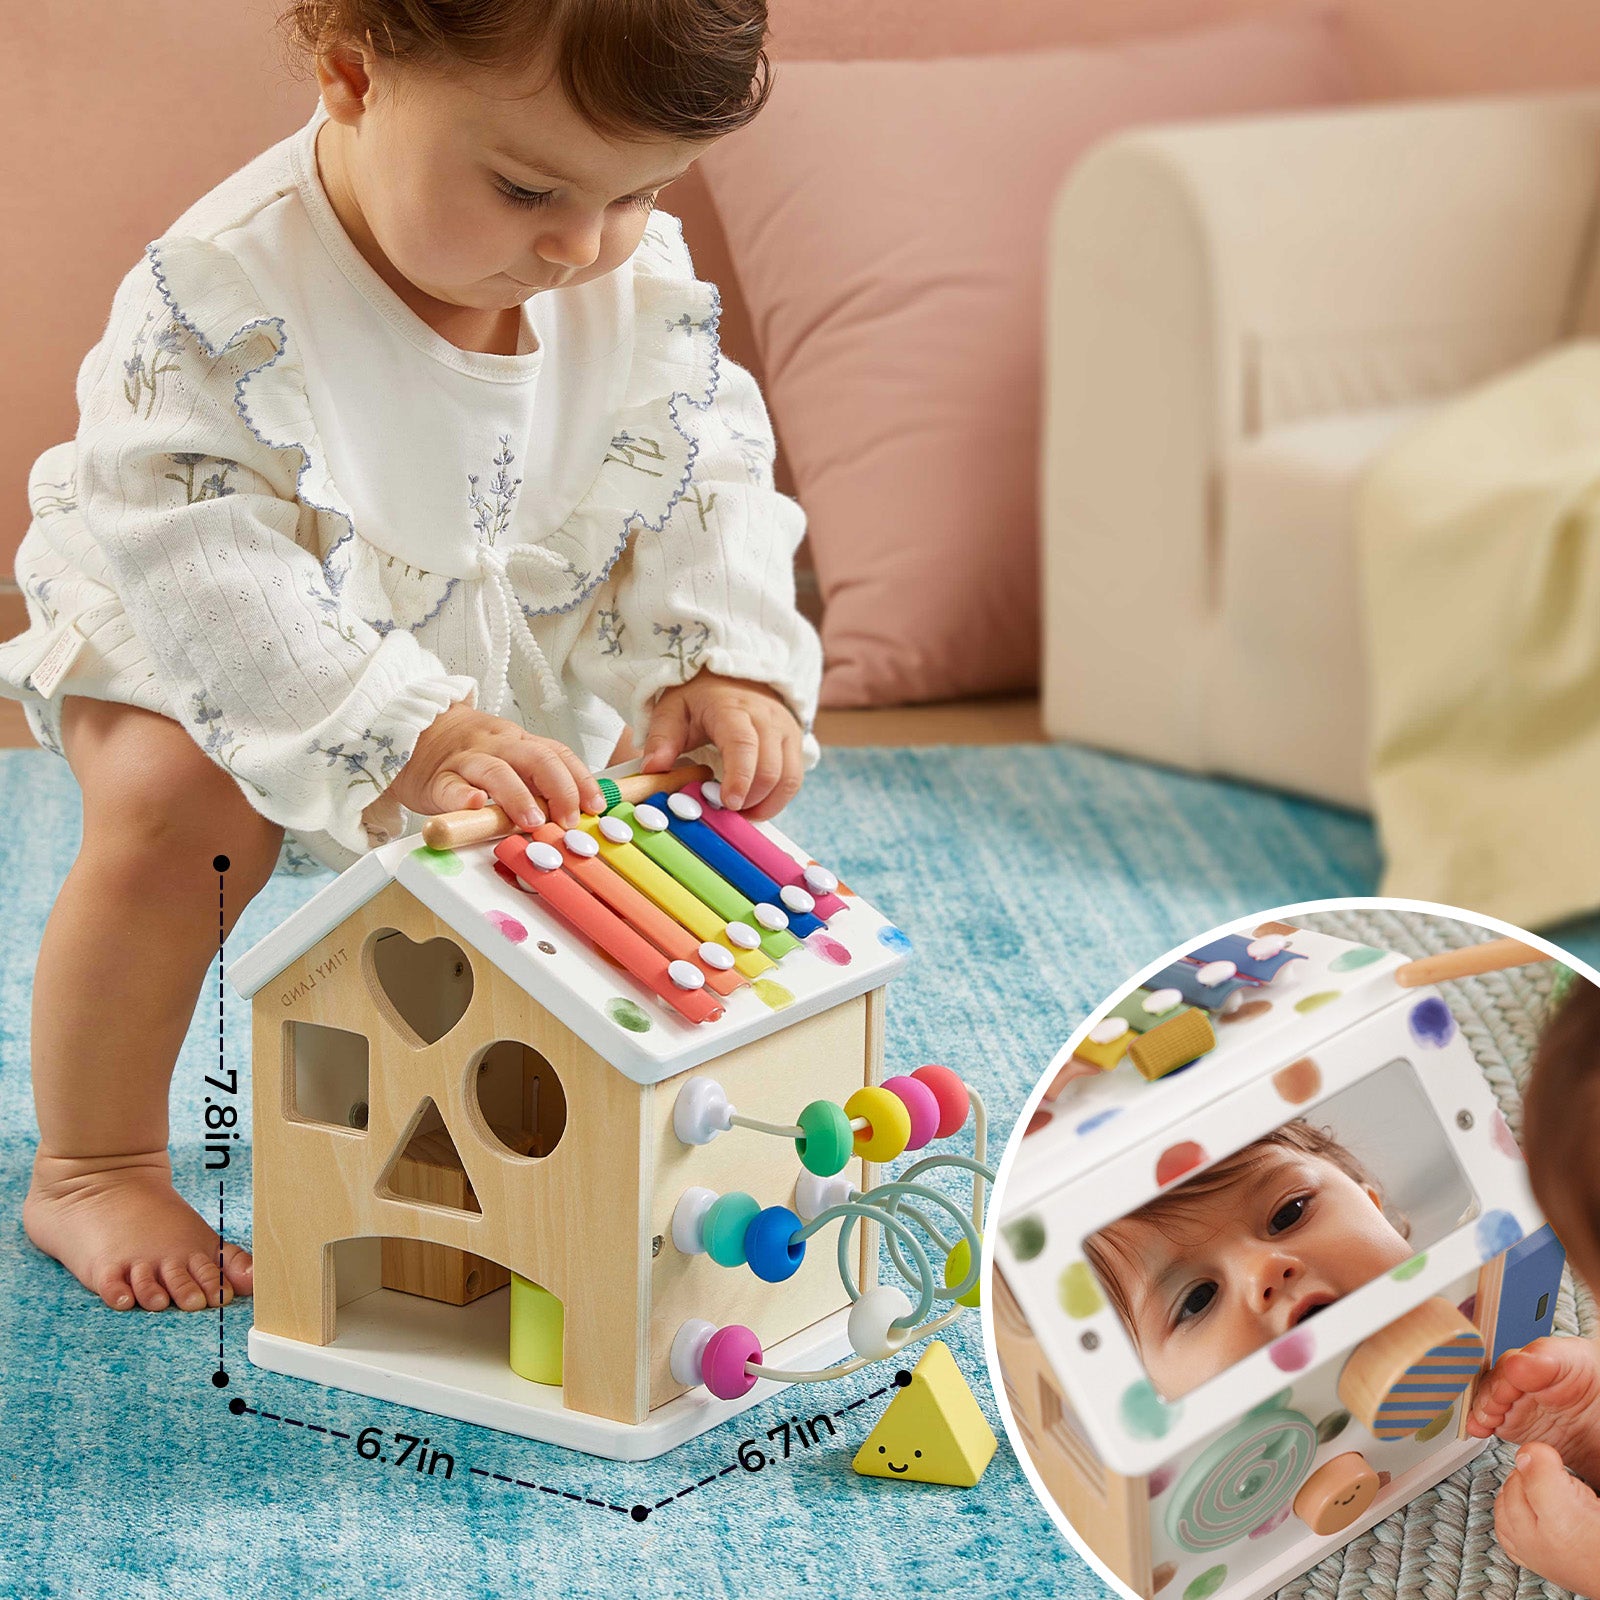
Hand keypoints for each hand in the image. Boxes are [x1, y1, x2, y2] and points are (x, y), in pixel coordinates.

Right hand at [386, 700, 604, 828]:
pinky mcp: (437, 779)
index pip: (558, 754)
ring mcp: (466, 761)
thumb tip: (578, 808)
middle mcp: (497, 746)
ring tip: (532, 822)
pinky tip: (472, 805)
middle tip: (568, 819)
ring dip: (519, 797)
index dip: (580, 780)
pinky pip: (450, 786)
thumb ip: (537, 776)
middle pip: (536, 759)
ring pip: (496, 771)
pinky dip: (462, 796)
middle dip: (559, 789)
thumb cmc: (469, 752)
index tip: (595, 805)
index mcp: (519, 742)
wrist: (414, 731)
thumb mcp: (508, 755)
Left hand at [640, 673, 803, 818]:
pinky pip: (794, 779)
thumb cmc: (700, 697)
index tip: (728, 803)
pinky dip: (777, 799)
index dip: (739, 778)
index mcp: (732, 709)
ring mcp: (785, 730)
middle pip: (771, 768)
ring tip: (740, 813)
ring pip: (789, 778)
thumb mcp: (672, 710)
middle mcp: (767, 718)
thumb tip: (652, 768)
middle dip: (751, 800)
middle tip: (725, 813)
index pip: (743, 745)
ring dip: (767, 804)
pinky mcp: (794, 742)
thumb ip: (661, 738)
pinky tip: (754, 805)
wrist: (733, 677)